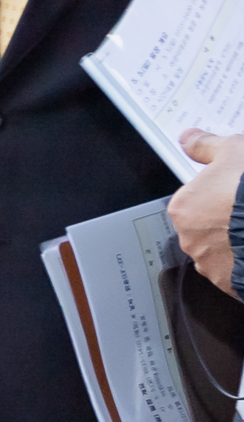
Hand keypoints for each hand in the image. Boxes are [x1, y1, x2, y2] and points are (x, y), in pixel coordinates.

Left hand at [170, 131, 243, 293]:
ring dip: (236, 243)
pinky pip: (235, 271)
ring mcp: (210, 264)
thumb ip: (206, 146)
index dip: (218, 193)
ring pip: (221, 250)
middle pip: (206, 226)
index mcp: (184, 207)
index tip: (236, 192)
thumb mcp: (235, 151)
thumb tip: (189, 139)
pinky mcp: (229, 282)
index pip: (195, 199)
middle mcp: (190, 238)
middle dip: (226, 219)